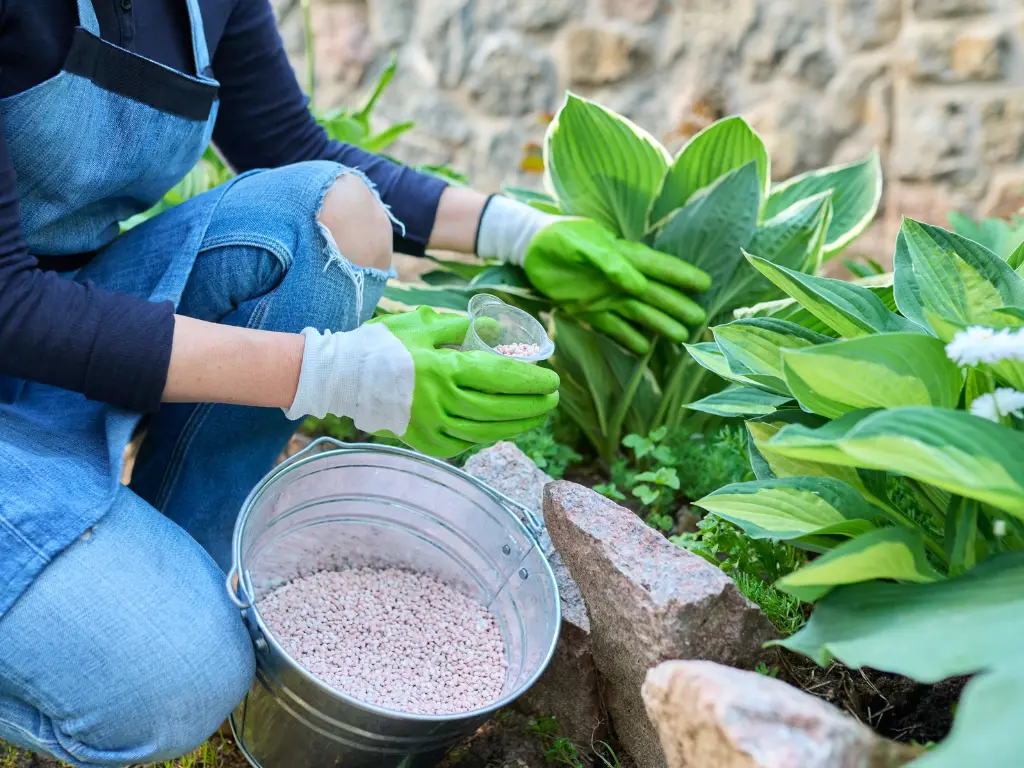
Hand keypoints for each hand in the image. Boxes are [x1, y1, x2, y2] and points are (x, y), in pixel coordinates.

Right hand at [284, 307, 559, 457]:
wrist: (340, 378)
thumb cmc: (381, 346)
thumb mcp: (422, 325)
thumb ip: (461, 328)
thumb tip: (494, 329)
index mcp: (445, 370)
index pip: (501, 377)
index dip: (531, 381)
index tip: (552, 380)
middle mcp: (443, 402)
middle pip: (501, 408)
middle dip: (533, 405)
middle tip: (552, 399)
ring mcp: (434, 427)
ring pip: (488, 431)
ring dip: (518, 425)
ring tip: (537, 416)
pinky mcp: (425, 442)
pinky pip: (467, 443)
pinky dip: (489, 435)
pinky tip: (503, 428)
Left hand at [477, 197, 710, 354]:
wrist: (530, 248)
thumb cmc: (559, 238)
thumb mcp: (582, 245)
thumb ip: (609, 263)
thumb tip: (637, 284)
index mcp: (622, 256)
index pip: (658, 267)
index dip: (681, 275)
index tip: (704, 284)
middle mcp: (620, 278)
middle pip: (654, 294)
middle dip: (676, 305)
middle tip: (698, 320)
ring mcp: (606, 296)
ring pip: (638, 313)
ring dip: (658, 324)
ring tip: (680, 337)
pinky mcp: (588, 309)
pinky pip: (613, 326)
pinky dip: (627, 337)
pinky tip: (643, 349)